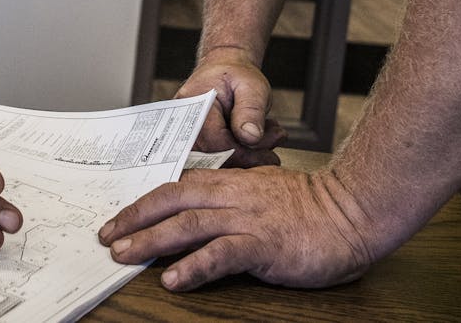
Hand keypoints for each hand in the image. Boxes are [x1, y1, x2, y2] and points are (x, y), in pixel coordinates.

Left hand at [98, 166, 372, 290]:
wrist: (353, 212)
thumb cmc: (312, 208)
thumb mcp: (264, 194)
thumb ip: (233, 200)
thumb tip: (199, 215)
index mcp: (232, 182)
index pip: (177, 186)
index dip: (144, 202)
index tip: (118, 218)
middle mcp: (233, 196)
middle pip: (171, 200)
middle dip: (134, 218)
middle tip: (107, 237)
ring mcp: (248, 218)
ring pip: (187, 225)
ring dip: (151, 240)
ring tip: (124, 255)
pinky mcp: (264, 244)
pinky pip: (221, 254)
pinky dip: (193, 266)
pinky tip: (174, 279)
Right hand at [179, 47, 285, 165]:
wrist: (224, 70)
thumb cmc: (237, 76)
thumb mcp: (252, 86)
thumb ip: (250, 110)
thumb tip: (250, 137)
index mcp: (195, 103)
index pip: (216, 143)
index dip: (244, 153)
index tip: (268, 153)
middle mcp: (184, 122)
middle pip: (213, 157)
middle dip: (248, 156)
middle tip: (274, 140)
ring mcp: (187, 134)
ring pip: (215, 162)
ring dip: (246, 156)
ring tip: (269, 136)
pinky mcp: (197, 144)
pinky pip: (215, 159)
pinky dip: (240, 155)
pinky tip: (255, 141)